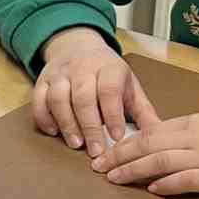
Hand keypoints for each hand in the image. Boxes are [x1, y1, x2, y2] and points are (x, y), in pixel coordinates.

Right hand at [32, 28, 156, 155]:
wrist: (79, 47)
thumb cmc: (109, 75)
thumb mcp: (130, 88)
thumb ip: (143, 113)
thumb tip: (160, 139)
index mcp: (109, 67)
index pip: (109, 90)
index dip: (112, 114)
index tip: (116, 138)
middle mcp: (83, 67)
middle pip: (83, 96)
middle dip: (89, 125)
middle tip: (95, 151)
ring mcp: (60, 73)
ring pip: (58, 97)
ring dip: (66, 122)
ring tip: (76, 144)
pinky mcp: (42, 80)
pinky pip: (38, 99)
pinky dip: (44, 117)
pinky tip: (54, 132)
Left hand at [100, 116, 198, 198]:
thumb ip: (186, 137)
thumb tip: (158, 148)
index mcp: (193, 123)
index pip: (150, 131)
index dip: (124, 143)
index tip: (106, 153)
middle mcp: (197, 136)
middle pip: (148, 143)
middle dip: (120, 156)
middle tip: (98, 167)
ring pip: (161, 160)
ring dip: (134, 170)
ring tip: (114, 179)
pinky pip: (187, 179)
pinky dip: (166, 184)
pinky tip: (151, 189)